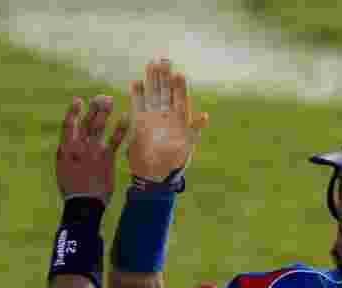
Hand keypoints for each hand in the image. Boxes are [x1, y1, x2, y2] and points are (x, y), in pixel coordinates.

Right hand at [56, 95, 128, 204]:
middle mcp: (79, 148)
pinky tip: (126, 117)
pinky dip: (121, 127)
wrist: (84, 204)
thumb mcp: (62, 170)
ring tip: (109, 100)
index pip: (68, 125)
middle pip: (86, 122)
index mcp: (65, 150)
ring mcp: (93, 152)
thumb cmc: (72, 189)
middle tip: (100, 98)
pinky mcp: (107, 159)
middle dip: (93, 108)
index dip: (73, 111)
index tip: (77, 100)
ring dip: (104, 111)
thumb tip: (67, 141)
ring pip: (98, 127)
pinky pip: (115, 140)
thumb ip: (65, 154)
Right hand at [127, 58, 208, 181]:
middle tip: (164, 59)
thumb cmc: (174, 161)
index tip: (179, 74)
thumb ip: (194, 129)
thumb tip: (205, 116)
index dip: (180, 86)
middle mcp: (167, 114)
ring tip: (152, 63)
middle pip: (166, 90)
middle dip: (165, 76)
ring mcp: (153, 116)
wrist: (155, 173)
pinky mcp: (140, 121)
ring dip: (152, 79)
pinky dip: (137, 94)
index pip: (180, 97)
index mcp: (179, 118)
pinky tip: (136, 83)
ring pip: (153, 93)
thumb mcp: (187, 145)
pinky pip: (138, 104)